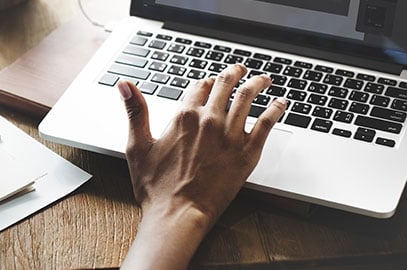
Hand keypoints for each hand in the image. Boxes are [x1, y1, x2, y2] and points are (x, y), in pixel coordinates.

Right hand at [119, 64, 287, 268]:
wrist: (178, 214)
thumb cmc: (156, 187)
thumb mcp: (137, 146)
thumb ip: (135, 111)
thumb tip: (124, 85)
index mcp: (183, 116)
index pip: (199, 86)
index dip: (204, 82)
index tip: (209, 82)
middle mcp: (209, 120)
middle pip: (225, 85)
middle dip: (234, 73)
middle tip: (240, 70)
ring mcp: (230, 135)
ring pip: (248, 98)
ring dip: (257, 83)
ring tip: (263, 79)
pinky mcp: (247, 152)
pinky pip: (267, 123)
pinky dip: (276, 109)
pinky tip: (281, 104)